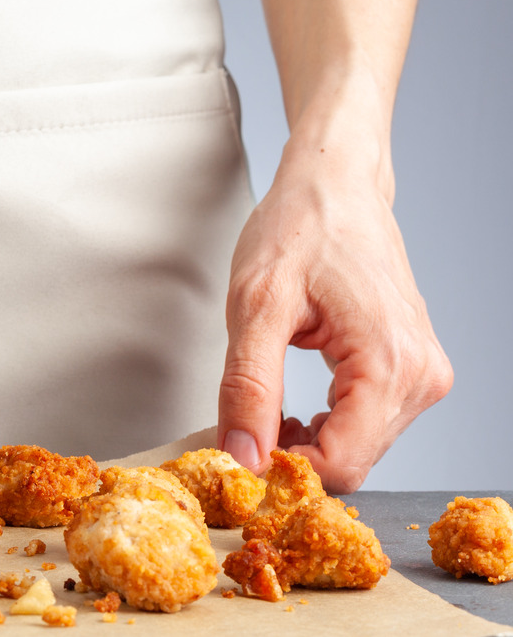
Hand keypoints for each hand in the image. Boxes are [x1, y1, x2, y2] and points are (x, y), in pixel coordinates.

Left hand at [215, 136, 451, 492]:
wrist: (334, 187)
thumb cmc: (300, 229)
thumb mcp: (255, 307)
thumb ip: (249, 387)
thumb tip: (243, 455)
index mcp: (391, 364)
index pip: (342, 464)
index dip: (284, 472)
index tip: (238, 453)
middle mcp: (421, 376)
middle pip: (353, 461)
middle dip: (293, 457)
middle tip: (241, 427)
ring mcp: (423, 374)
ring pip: (359, 448)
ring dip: (307, 442)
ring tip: (266, 407)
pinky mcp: (412, 370)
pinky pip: (366, 425)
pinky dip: (324, 426)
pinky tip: (292, 407)